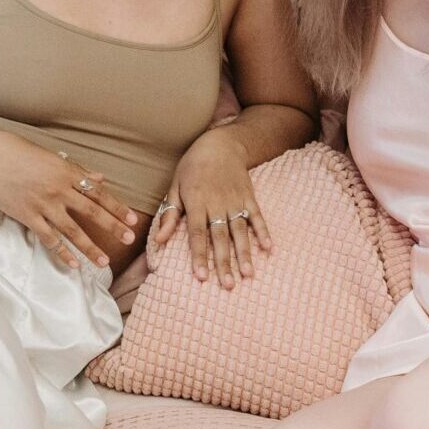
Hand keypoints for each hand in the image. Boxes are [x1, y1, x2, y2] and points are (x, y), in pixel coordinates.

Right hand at [0, 133, 138, 270]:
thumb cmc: (19, 153)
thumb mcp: (52, 158)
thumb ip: (78, 170)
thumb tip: (100, 178)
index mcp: (67, 173)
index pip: (98, 193)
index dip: (117, 207)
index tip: (132, 219)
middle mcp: (59, 190)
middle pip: (91, 212)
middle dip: (112, 227)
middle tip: (129, 240)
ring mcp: (43, 205)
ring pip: (72, 230)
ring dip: (89, 248)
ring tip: (103, 262)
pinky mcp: (27, 216)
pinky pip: (48, 238)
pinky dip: (61, 252)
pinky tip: (72, 264)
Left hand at [148, 128, 272, 288]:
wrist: (220, 143)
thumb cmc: (192, 167)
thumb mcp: (175, 187)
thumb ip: (169, 214)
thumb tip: (159, 240)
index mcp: (196, 203)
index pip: (197, 235)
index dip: (200, 256)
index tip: (202, 276)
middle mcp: (217, 204)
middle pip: (220, 238)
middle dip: (224, 262)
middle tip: (228, 285)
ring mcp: (235, 201)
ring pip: (240, 231)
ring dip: (245, 253)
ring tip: (248, 274)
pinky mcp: (249, 197)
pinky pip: (257, 216)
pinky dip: (264, 232)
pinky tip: (269, 249)